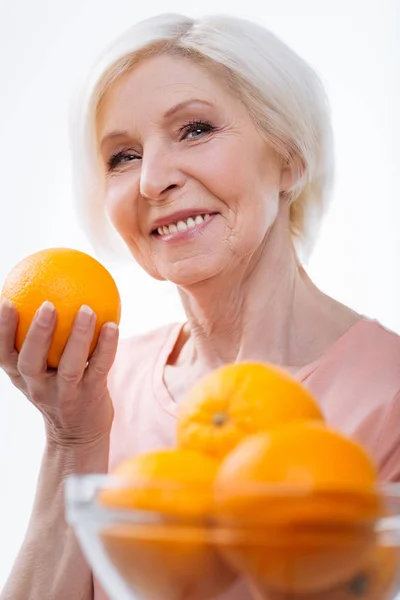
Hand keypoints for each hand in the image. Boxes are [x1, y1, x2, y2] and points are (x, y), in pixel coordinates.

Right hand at [0, 298, 118, 445]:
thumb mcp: (42, 370)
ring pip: (69, 366)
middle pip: (30, 361)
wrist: (78, 435)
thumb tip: (47, 293)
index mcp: (21, 377)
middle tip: (47, 304)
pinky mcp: (91, 397)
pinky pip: (100, 368)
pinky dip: (107, 346)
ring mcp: (65, 394)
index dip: (1, 329)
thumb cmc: (58, 389)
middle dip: (36, 333)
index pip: (3, 353)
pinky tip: (113, 325)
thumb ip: (41, 341)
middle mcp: (38, 387)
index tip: (5, 300)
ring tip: (87, 310)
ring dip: (78, 337)